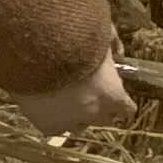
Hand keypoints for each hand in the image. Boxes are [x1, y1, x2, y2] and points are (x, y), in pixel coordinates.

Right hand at [10, 46, 136, 138]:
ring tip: (66, 100)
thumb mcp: (100, 34)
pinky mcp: (47, 125)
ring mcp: (70, 122)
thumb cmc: (72, 39)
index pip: (126, 109)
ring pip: (78, 126)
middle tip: (90, 93)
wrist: (35, 49)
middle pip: (104, 119)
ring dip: (77, 115)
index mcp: (113, 94)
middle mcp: (94, 113)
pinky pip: (54, 127)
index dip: (121, 101)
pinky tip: (46, 105)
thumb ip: (113, 44)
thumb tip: (119, 52)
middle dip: (100, 108)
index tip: (115, 93)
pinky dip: (52, 118)